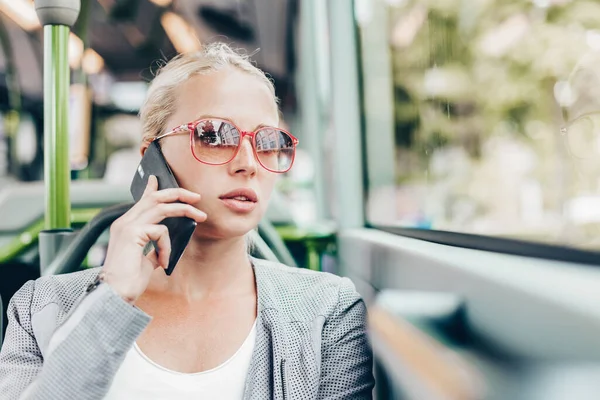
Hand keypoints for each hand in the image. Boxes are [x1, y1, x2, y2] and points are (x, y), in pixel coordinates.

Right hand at [101, 175, 206, 303]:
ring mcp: (127, 226)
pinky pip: (161, 231)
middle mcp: (124, 222)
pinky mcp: (132, 234)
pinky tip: (163, 262)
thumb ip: (153, 248)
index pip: (141, 200)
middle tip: (197, 197)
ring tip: (200, 217)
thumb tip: (166, 243)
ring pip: (161, 206)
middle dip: (178, 194)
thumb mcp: (145, 260)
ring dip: (184, 209)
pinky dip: (167, 247)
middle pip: (155, 198)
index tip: (158, 178)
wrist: (114, 295)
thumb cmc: (129, 281)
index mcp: (126, 226)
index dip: (151, 188)